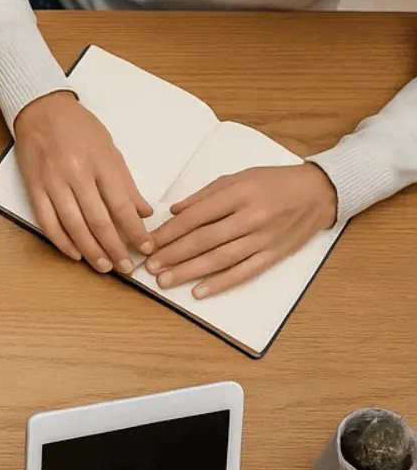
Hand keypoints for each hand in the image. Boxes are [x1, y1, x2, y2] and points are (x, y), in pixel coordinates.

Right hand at [11, 91, 152, 273]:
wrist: (41, 111)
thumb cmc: (79, 128)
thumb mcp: (110, 150)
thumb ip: (126, 183)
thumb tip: (143, 213)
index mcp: (101, 163)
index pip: (122, 206)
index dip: (135, 231)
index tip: (146, 248)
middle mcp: (77, 174)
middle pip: (99, 220)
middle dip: (115, 248)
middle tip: (126, 268)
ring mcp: (53, 183)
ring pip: (74, 225)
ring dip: (90, 250)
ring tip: (103, 267)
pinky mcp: (34, 188)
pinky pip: (48, 221)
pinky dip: (61, 241)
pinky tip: (74, 254)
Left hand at [143, 164, 337, 298]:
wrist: (319, 193)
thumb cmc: (274, 182)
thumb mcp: (239, 177)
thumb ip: (205, 194)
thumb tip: (174, 211)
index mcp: (240, 193)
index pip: (197, 216)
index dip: (170, 232)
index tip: (149, 242)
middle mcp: (252, 217)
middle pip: (205, 239)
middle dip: (173, 254)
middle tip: (150, 266)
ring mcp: (264, 238)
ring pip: (221, 259)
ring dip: (189, 271)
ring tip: (164, 281)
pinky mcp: (274, 254)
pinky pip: (244, 272)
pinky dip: (221, 283)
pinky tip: (199, 292)